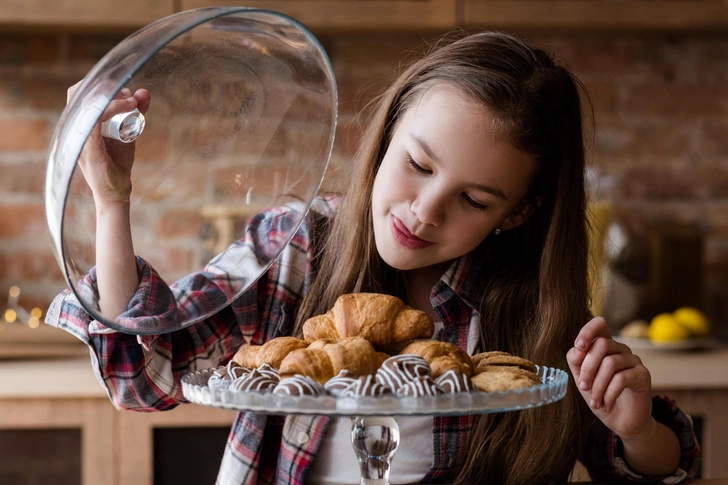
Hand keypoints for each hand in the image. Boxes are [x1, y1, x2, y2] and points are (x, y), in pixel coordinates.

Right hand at [68, 81, 150, 205]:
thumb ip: (136, 112)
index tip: (124, 90)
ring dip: (111, 97)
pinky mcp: (87, 148)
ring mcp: (79, 138)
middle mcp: (75, 128)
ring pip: (87, 104)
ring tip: (132, 101)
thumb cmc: (117, 163)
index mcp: (80, 123)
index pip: (79, 93)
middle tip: (128, 94)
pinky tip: (127, 108)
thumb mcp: (128, 133)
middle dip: (104, 87)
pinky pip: (94, 120)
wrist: (116, 192)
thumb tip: (144, 92)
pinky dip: (110, 109)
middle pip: (76, 93)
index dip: (99, 85)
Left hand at [566, 316, 653, 438]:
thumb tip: (577, 349)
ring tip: (595, 402)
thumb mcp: (583, 378)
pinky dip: (609, 394)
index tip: (578, 346)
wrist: (621, 421)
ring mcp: (634, 360)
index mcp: (605, 346)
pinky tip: (606, 404)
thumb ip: (577, 361)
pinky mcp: (643, 375)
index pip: (600, 324)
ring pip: (610, 363)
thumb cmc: (600, 396)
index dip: (588, 330)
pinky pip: (621, 379)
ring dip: (598, 386)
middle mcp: (621, 349)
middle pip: (601, 345)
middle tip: (583, 388)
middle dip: (588, 368)